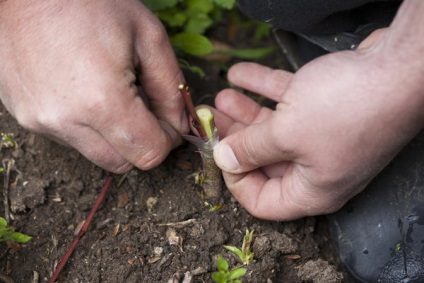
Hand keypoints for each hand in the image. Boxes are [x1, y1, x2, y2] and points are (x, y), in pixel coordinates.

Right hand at [0, 0, 187, 172]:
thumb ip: (171, 89)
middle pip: (122, 162)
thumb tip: (179, 125)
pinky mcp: (23, 116)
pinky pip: (68, 138)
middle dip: (142, 143)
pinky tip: (85, 92)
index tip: (168, 123)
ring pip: (95, 153)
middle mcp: (65, 120)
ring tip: (113, 94)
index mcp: (102, 100)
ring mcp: (39, 120)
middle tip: (146, 111)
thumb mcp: (148, 37)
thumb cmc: (91, 2)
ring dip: (113, 136)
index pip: (148, 154)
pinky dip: (86, 126)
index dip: (167, 141)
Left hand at [212, 48, 423, 219]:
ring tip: (220, 97)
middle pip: (264, 160)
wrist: (400, 68)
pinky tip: (239, 73)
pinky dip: (264, 88)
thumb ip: (250, 149)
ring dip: (246, 112)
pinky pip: (289, 102)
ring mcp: (324, 138)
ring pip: (275, 130)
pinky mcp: (328, 108)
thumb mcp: (286, 135)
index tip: (218, 154)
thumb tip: (224, 159)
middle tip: (212, 120)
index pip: (262, 202)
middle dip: (235, 138)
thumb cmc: (347, 110)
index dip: (235, 181)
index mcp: (311, 190)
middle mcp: (317, 169)